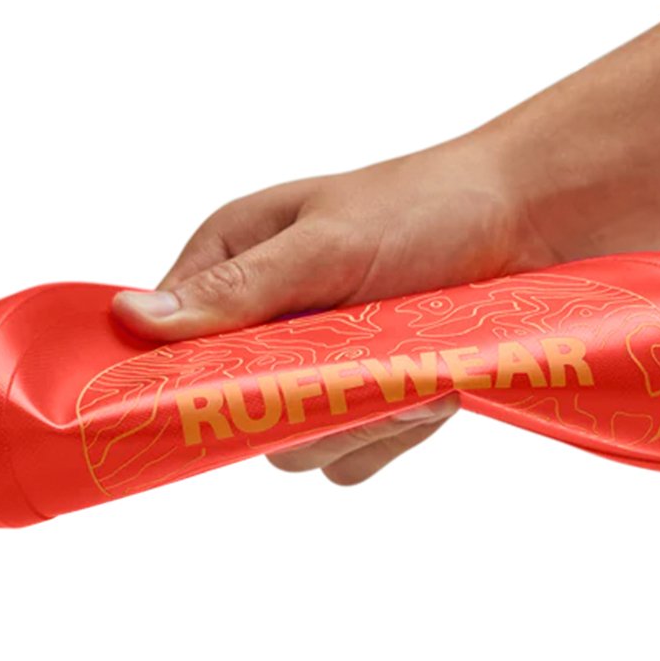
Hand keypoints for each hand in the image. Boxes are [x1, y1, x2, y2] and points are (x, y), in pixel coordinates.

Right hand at [110, 135, 558, 483]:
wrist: (526, 222)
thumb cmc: (425, 207)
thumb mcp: (327, 242)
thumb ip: (238, 289)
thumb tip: (133, 318)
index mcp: (231, 264)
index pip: (169, 349)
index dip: (196, 383)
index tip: (250, 391)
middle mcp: (264, 321)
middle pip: (236, 414)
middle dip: (304, 406)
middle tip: (362, 367)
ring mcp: (315, 367)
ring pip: (298, 445)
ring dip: (361, 419)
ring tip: (413, 369)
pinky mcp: (366, 399)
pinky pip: (355, 454)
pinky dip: (394, 430)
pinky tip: (430, 388)